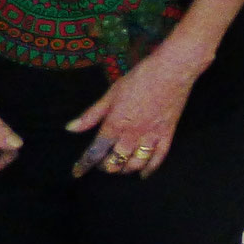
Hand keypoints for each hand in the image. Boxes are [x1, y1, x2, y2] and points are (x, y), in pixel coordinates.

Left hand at [66, 41, 205, 177]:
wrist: (172, 70)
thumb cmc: (140, 78)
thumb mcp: (111, 93)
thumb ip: (92, 114)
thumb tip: (70, 128)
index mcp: (115, 123)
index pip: (95, 152)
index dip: (84, 164)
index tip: (77, 172)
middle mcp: (131, 134)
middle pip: (114, 162)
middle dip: (105, 167)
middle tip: (102, 164)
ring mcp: (150, 136)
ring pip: (135, 164)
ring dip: (124, 169)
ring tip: (120, 167)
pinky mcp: (167, 134)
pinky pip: (158, 158)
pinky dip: (149, 169)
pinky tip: (143, 173)